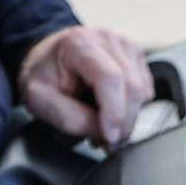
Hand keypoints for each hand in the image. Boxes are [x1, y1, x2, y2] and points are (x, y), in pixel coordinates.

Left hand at [19, 27, 154, 146]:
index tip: (110, 137)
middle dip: (123, 123)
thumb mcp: (39, 100)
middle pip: (131, 87)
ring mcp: (125, 47)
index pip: (109, 78)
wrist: (49, 58)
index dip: (114, 111)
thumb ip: (69, 118)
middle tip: (107, 143)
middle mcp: (107, 40)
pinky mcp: (136, 57)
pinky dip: (132, 109)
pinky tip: (112, 110)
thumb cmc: (44, 76)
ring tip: (104, 126)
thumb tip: (103, 133)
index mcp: (79, 44)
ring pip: (142, 92)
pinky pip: (146, 91)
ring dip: (128, 119)